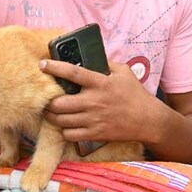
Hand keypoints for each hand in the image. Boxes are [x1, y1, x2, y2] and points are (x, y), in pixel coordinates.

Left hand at [40, 59, 159, 143]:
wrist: (150, 121)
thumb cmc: (135, 94)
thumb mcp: (124, 72)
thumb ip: (106, 63)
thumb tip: (89, 57)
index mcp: (100, 83)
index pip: (72, 72)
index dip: (54, 67)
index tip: (41, 64)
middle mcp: (93, 101)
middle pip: (58, 103)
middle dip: (48, 100)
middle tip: (47, 98)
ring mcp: (93, 119)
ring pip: (60, 120)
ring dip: (52, 115)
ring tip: (52, 111)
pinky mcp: (95, 134)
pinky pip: (69, 134)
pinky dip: (63, 130)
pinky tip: (65, 125)